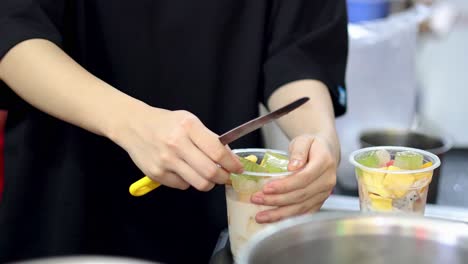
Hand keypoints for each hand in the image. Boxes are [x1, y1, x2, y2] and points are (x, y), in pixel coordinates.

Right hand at [111, 104, 242, 190]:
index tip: (238, 168)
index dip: (232, 163)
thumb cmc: (165, 123)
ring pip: (199, 183)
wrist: (133, 126)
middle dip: (224, 177)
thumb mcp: (189, 121)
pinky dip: (189, 181)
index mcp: (188, 127)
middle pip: (210, 172)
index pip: (217, 151)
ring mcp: (165, 161)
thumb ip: (209, 138)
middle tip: (226, 176)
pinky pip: (183, 185)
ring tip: (208, 176)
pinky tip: (185, 171)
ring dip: (209, 183)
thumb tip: (230, 158)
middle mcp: (176, 144)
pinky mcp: (156, 174)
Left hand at [250, 134, 336, 222]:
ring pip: (301, 208)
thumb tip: (292, 166)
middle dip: (277, 200)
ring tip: (260, 216)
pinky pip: (303, 213)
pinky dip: (288, 218)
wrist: (325, 151)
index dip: (285, 185)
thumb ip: (298, 151)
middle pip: (301, 195)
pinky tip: (273, 221)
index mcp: (324, 163)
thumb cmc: (311, 145)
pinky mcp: (319, 202)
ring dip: (279, 214)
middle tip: (256, 199)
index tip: (266, 188)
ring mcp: (324, 193)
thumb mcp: (303, 140)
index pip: (304, 178)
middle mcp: (327, 181)